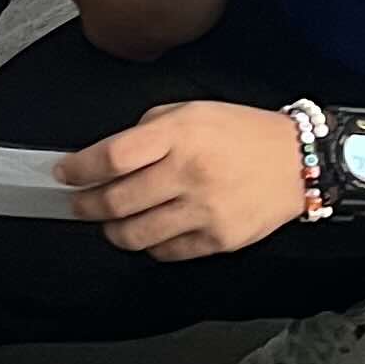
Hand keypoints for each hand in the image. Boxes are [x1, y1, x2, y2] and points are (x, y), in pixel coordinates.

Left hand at [60, 103, 309, 260]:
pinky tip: (150, 231)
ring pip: (135, 235)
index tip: (65, 174)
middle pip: (116, 201)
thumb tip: (105, 158)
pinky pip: (165, 252)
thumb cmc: (243, 133)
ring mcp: (205, 211)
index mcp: (180, 135)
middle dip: (86, 206)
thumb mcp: (193, 111)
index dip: (79, 169)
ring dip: (112, 230)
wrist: (299, 161)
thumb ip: (148, 131)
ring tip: (110, 221)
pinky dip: (149, 244)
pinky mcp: (218, 240)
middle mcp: (190, 173)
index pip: (112, 157)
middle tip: (78, 204)